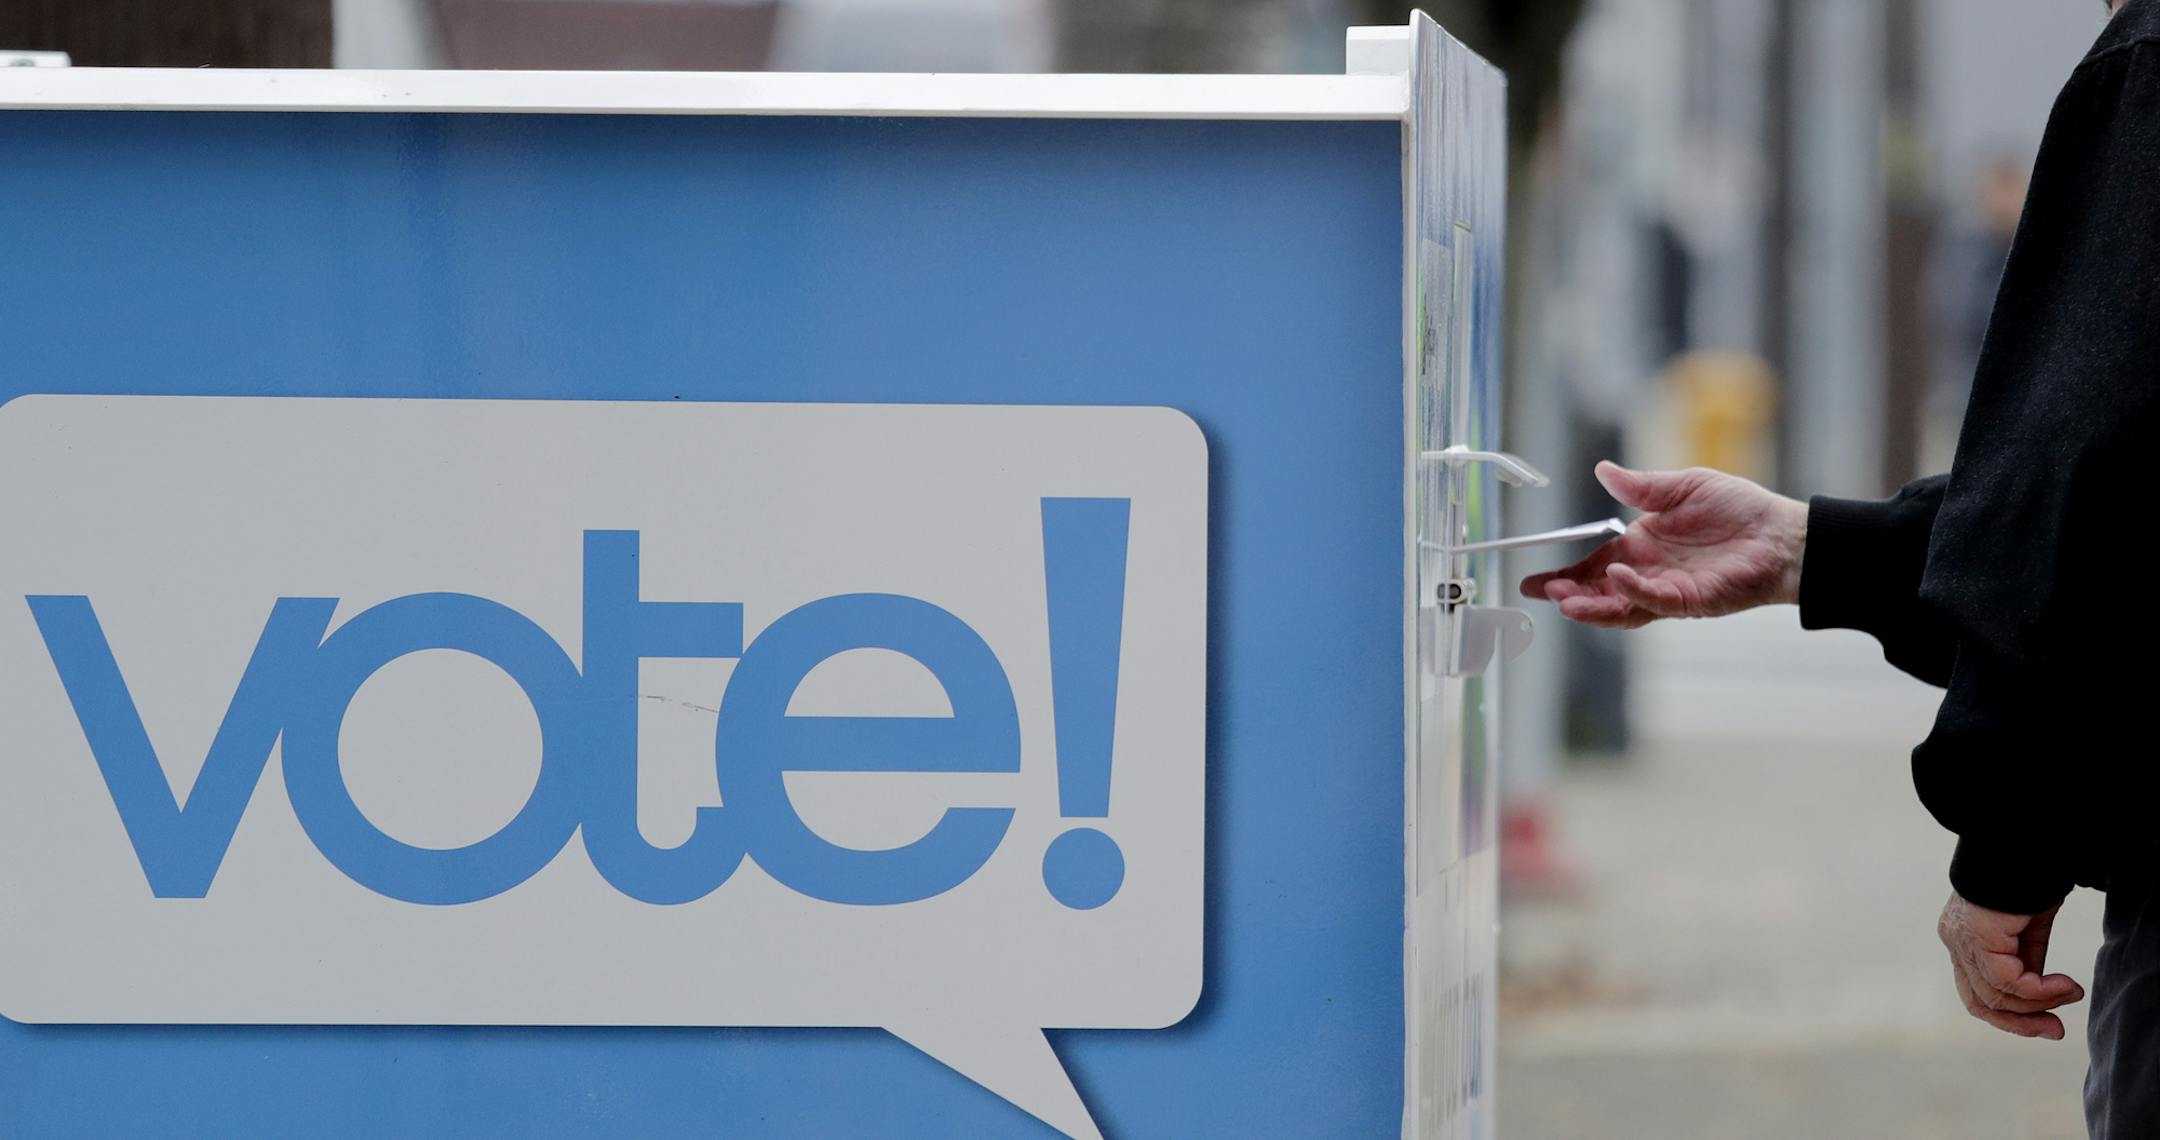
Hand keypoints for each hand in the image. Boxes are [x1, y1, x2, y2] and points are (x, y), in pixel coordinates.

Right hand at [1519, 462, 1808, 628]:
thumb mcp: (1683, 486)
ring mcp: (1668, 590)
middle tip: (1542, 593)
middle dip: (1569, 594)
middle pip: (1599, 591)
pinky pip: (1655, 600)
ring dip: (1592, 604)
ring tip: (1565, 599)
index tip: (1534, 581)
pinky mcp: (1691, 601)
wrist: (1783, 533)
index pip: (1594, 565)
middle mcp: (1649, 573)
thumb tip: (1602, 470)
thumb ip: (1641, 486)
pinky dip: (1632, 591)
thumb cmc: (1740, 509)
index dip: (1564, 574)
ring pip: (1621, 606)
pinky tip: (1617, 576)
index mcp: (1642, 546)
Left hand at [1938, 892, 2082, 1038]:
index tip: (2050, 1024)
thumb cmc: (2025, 882)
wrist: (2022, 848)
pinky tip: (2065, 984)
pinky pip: (2007, 981)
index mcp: (1963, 940)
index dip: (2011, 1015)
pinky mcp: (1976, 937)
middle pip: (1978, 1002)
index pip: (1976, 993)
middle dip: (2021, 1022)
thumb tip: (2042, 998)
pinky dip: (2039, 990)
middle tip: (2056, 1030)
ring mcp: (1961, 940)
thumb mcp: (2028, 933)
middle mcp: (1955, 941)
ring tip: (2072, 991)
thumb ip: (2027, 964)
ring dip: (2040, 1002)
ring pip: (1995, 995)